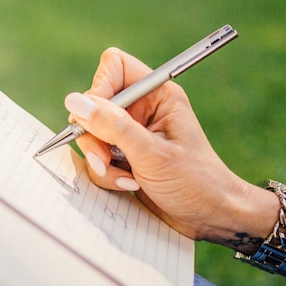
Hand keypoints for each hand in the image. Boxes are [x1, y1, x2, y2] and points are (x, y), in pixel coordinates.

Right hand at [64, 48, 276, 245]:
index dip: (99, 88)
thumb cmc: (196, 182)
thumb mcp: (152, 153)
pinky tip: (130, 185)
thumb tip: (75, 102)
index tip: (96, 118)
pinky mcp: (124, 158)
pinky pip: (97, 159)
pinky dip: (107, 175)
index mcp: (157, 95)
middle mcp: (142, 110)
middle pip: (94, 105)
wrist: (211, 218)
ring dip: (101, 162)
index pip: (114, 67)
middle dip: (95, 136)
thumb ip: (112, 126)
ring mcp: (131, 135)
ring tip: (127, 179)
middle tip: (107, 159)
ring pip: (91, 136)